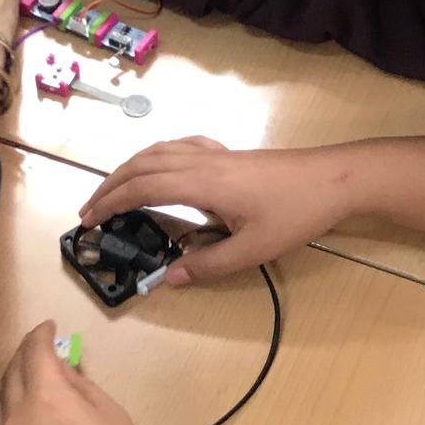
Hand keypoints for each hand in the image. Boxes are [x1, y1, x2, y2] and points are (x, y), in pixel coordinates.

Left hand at [0, 322, 163, 424]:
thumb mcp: (109, 412)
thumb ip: (78, 385)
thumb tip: (59, 369)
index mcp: (45, 394)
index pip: (33, 351)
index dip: (41, 334)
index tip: (49, 327)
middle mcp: (14, 414)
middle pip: (10, 372)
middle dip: (25, 357)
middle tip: (43, 355)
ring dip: (5, 385)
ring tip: (23, 386)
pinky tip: (11, 421)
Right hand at [84, 138, 357, 283]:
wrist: (336, 178)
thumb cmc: (296, 214)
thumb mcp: (253, 250)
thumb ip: (208, 265)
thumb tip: (168, 278)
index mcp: (201, 184)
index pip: (142, 188)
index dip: (111, 203)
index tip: (89, 220)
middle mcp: (201, 162)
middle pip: (142, 166)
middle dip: (110, 186)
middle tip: (89, 210)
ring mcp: (216, 153)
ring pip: (158, 151)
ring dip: (129, 169)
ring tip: (113, 189)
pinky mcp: (229, 153)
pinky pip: (181, 146)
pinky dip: (157, 155)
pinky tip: (161, 166)